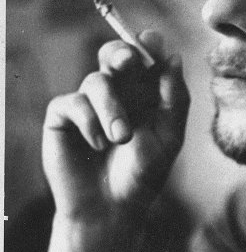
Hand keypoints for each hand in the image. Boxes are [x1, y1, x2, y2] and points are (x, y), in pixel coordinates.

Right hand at [42, 31, 189, 220]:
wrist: (112, 209)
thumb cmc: (144, 173)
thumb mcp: (169, 136)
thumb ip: (174, 98)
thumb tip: (174, 57)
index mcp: (145, 91)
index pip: (146, 56)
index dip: (148, 44)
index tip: (152, 41)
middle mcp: (117, 91)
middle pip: (115, 54)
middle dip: (122, 52)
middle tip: (129, 62)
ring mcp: (89, 102)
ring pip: (97, 80)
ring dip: (112, 107)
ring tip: (121, 138)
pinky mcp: (64, 117)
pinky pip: (73, 102)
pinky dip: (89, 121)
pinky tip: (98, 144)